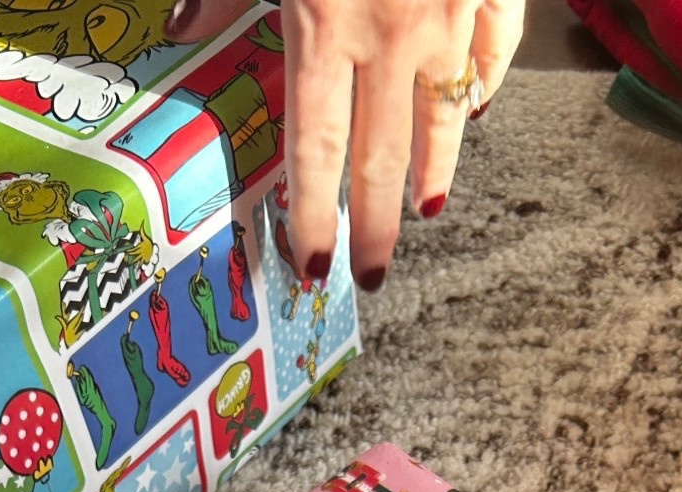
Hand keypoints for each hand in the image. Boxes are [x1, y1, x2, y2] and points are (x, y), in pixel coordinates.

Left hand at [166, 0, 524, 287]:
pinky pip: (495, 51)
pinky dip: (484, 88)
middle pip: (381, 156)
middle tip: (371, 276)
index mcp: (325, 23)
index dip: (314, 214)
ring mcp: (453, 11)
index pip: (316, 148)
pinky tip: (473, 113)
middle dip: (374, 226)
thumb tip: (186, 26)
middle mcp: (394, 33)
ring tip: (421, 214)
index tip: (312, 265)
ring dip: (433, 172)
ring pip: (447, 116)